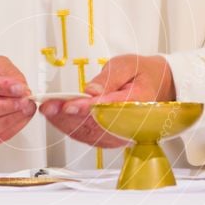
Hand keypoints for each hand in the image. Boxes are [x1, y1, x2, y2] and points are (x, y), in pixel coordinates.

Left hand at [39, 54, 175, 147]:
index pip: (110, 109)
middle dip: (68, 116)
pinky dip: (69, 127)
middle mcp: (130, 124)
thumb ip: (108, 78)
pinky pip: (87, 137)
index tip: (69, 104)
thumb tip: (91, 91)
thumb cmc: (142, 74)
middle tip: (49, 106)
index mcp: (139, 103)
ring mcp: (120, 135)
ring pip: (88, 134)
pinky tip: (56, 117)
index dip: (87, 109)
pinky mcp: (110, 139)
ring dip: (65, 123)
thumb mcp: (126, 65)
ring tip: (48, 109)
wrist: (156, 86)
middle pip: (95, 125)